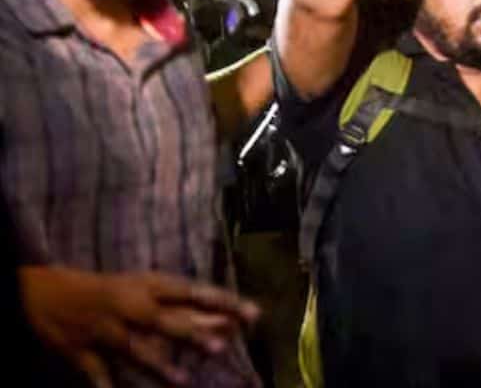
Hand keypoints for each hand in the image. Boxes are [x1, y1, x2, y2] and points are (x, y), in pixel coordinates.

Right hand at [20, 266, 259, 387]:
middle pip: (165, 320)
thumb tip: (229, 322)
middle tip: (221, 346)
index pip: (193, 292)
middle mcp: (129, 306)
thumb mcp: (146, 289)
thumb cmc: (111, 291)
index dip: (223, 302)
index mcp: (148, 285)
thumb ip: (185, 308)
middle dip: (191, 334)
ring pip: (134, 349)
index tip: (252, 313)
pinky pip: (96, 372)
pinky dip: (105, 386)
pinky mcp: (80, 351)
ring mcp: (104, 329)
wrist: (45, 292)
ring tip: (182, 380)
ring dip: (157, 364)